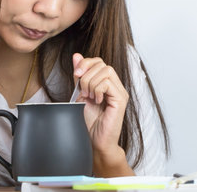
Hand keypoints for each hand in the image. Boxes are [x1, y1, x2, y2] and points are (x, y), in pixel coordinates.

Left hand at [72, 53, 129, 167]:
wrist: (94, 141)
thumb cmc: (88, 122)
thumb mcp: (79, 93)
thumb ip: (79, 76)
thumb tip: (76, 56)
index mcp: (107, 83)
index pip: (99, 61)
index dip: (85, 63)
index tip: (75, 74)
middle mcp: (116, 86)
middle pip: (102, 63)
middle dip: (86, 74)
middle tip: (82, 90)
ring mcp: (120, 92)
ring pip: (106, 71)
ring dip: (91, 83)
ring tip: (89, 97)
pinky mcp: (121, 100)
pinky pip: (108, 83)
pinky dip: (97, 90)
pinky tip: (96, 101)